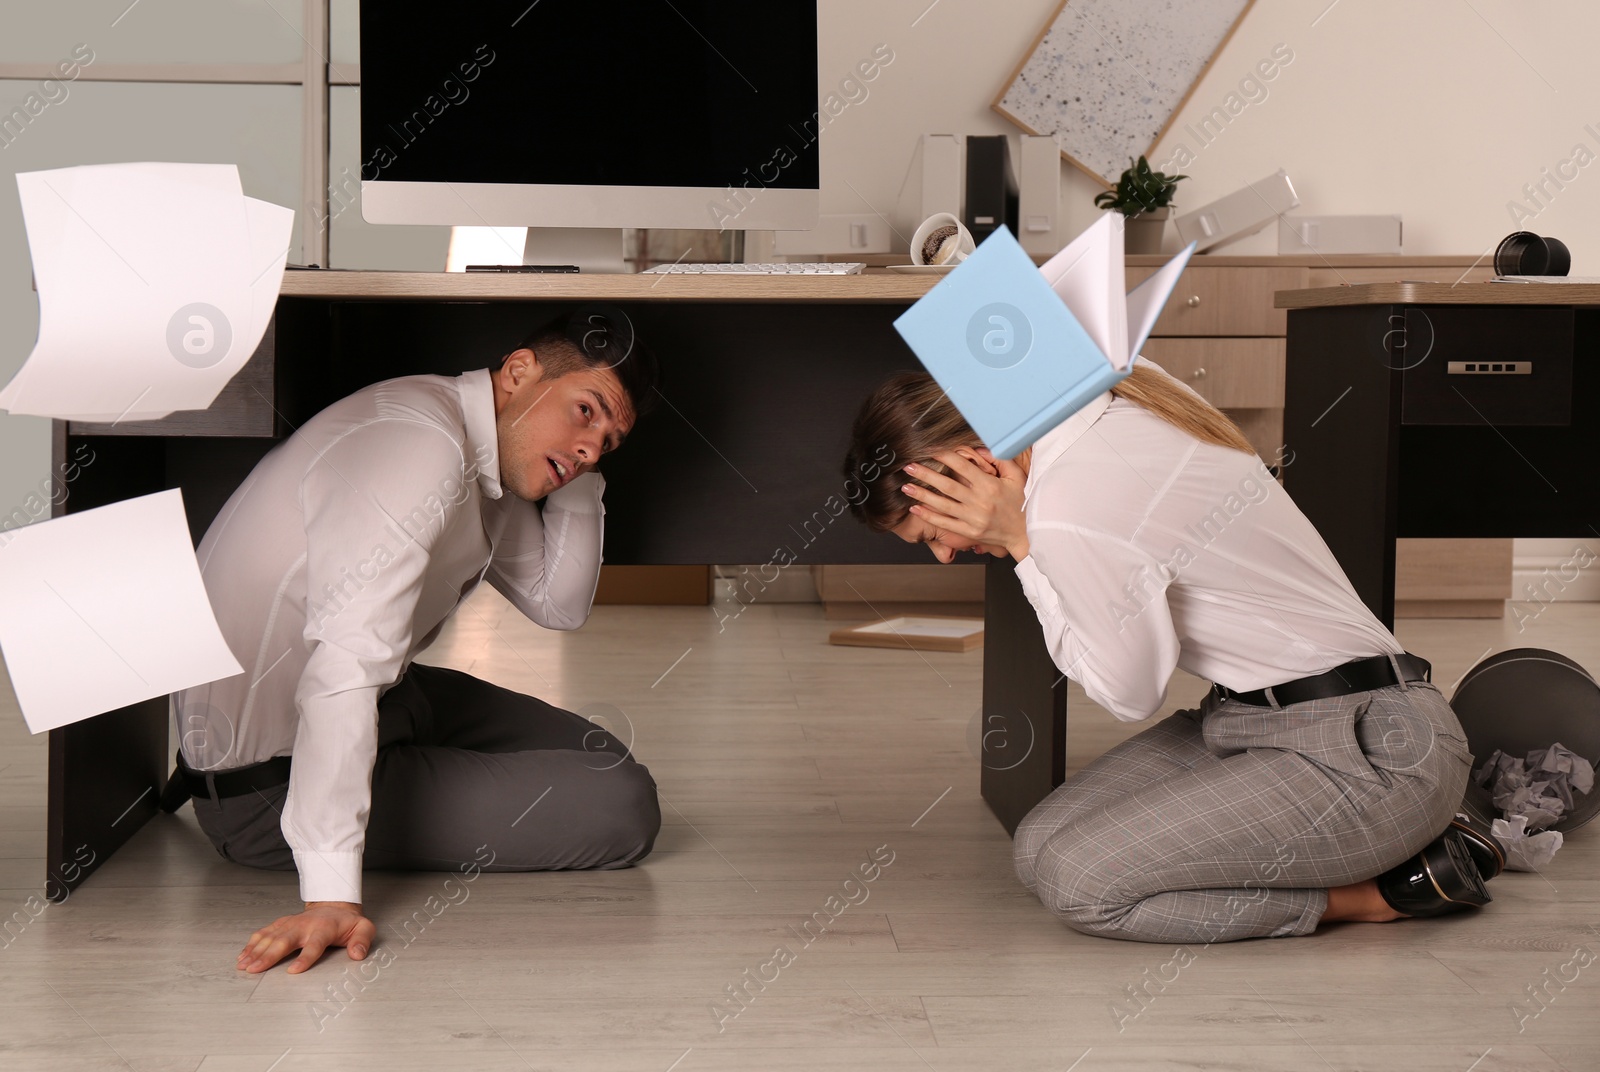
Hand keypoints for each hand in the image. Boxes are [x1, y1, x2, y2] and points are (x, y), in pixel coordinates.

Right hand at [237, 901, 374, 973]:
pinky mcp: (281, 924)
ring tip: (244, 966)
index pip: (314, 944)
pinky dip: (252, 944)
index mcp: (324, 928)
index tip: (293, 971)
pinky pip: (264, 933)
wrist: (334, 906)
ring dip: (256, 951)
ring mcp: (291, 924)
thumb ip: (363, 941)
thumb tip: (357, 954)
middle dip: (269, 955)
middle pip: (285, 940)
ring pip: (271, 937)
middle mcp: (304, 925)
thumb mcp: (364, 929)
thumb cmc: (347, 923)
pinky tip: (242, 957)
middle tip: (255, 970)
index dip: (305, 958)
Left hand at [901, 448, 1029, 560]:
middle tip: (909, 466)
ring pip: (942, 505)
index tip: (930, 449)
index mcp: (989, 486)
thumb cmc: (1021, 502)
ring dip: (922, 495)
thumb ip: (1000, 460)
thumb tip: (980, 449)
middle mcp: (979, 502)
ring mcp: (973, 519)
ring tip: (905, 486)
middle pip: (947, 485)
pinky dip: (929, 516)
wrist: (1025, 533)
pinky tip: (915, 508)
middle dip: (926, 474)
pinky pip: (945, 523)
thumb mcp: (1016, 477)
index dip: (945, 456)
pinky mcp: (969, 532)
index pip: (963, 467)